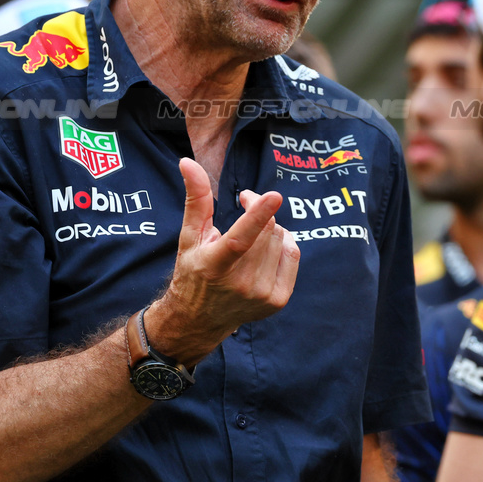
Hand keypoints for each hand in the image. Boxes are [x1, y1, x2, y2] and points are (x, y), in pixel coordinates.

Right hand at [148, 158, 300, 364]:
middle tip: (245, 205)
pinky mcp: (278, 300)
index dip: (257, 216)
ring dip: (269, 228)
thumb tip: (188, 161)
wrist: (199, 320)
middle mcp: (240, 284)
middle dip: (259, 212)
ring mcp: (262, 295)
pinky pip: (293, 253)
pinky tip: (266, 248)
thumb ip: (195, 199)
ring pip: (280, 238)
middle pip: (266, 231)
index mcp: (214, 266)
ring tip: (251, 236)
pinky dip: (284, 243)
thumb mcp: (189, 237)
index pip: (240, 239)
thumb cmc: (192, 271)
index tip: (273, 195)